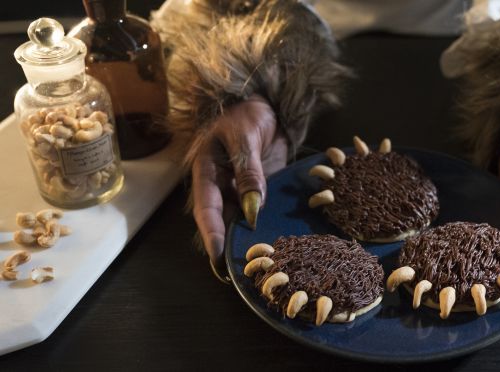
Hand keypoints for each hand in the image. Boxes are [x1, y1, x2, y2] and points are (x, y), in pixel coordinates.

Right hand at [191, 95, 286, 279]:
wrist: (266, 107)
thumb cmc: (246, 115)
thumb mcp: (245, 138)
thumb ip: (248, 170)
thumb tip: (252, 207)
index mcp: (207, 172)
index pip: (207, 210)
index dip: (212, 235)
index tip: (218, 258)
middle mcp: (221, 187)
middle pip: (223, 223)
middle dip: (231, 247)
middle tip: (241, 273)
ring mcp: (241, 192)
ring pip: (242, 222)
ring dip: (250, 241)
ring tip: (260, 266)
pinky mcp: (259, 193)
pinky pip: (261, 214)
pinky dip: (267, 228)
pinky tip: (278, 246)